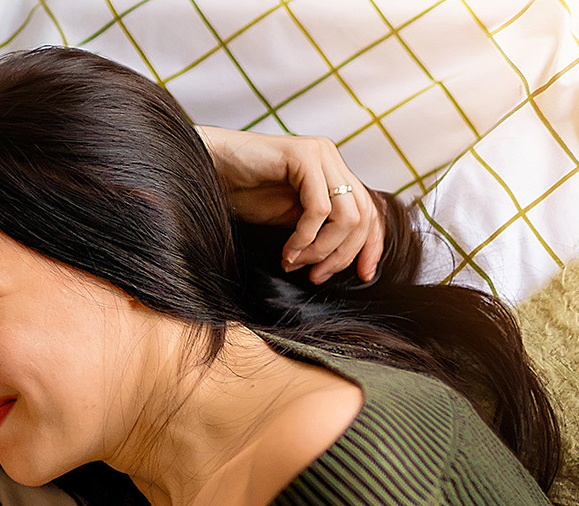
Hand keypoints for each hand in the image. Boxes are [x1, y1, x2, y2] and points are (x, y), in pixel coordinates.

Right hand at [198, 126, 384, 284]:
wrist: (207, 169)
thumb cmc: (241, 192)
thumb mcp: (288, 217)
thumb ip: (317, 229)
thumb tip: (337, 259)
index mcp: (333, 173)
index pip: (370, 212)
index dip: (371, 247)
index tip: (363, 276)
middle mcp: (332, 160)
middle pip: (363, 217)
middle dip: (342, 255)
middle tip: (316, 276)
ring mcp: (321, 155)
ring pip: (347, 215)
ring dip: (323, 249)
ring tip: (296, 262)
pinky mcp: (304, 156)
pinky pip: (320, 208)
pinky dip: (306, 237)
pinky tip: (287, 250)